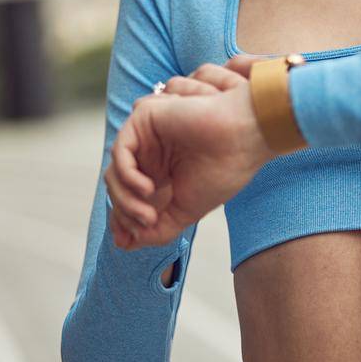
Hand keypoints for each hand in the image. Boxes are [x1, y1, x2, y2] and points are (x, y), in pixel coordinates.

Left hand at [104, 62, 271, 249]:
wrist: (246, 139)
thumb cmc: (225, 170)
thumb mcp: (186, 211)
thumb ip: (157, 228)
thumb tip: (125, 243)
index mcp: (161, 170)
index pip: (127, 196)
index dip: (122, 219)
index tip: (127, 242)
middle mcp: (151, 152)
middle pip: (117, 186)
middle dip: (123, 212)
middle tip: (145, 226)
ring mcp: (147, 135)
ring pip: (114, 171)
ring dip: (125, 199)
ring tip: (148, 215)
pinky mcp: (145, 118)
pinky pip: (120, 151)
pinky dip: (127, 176)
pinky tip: (147, 190)